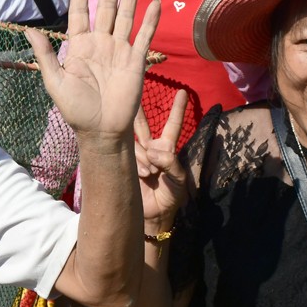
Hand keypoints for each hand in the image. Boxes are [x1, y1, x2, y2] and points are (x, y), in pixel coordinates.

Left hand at [28, 0, 159, 143]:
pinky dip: (150, 20)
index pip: (80, 14)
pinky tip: (154, 2)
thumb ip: (46, 55)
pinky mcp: (136, 61)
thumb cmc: (76, 110)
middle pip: (106, 8)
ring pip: (126, 16)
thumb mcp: (55, 82)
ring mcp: (120, 51)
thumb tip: (28, 31)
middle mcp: (101, 44)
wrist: (101, 131)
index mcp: (80, 47)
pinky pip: (144, 36)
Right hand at [133, 93, 188, 231]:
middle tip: (130, 97)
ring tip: (151, 173)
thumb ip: (171, 163)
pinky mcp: (124, 165)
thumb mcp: (179, 180)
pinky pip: (128, 157)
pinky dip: (138, 164)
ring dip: (144, 158)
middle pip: (142, 126)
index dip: (177, 109)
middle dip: (137, 113)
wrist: (153, 215)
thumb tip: (152, 150)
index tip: (182, 92)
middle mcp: (150, 149)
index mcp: (167, 149)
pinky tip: (143, 175)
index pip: (173, 125)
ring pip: (136, 145)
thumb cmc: (171, 196)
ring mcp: (136, 156)